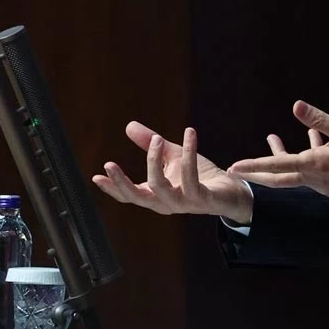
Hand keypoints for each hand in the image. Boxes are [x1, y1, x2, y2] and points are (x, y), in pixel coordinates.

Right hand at [92, 122, 253, 224]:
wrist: (231, 191)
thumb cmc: (201, 176)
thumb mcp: (173, 156)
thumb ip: (151, 144)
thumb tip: (128, 126)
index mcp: (157, 195)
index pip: (130, 195)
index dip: (112, 188)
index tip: (96, 177)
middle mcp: (167, 203)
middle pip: (139, 196)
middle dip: (122, 182)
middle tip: (109, 164)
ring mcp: (184, 203)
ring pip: (160, 187)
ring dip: (154, 161)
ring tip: (157, 138)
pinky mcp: (202, 199)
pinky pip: (191, 177)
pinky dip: (189, 153)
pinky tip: (189, 134)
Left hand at [227, 100, 328, 197]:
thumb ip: (319, 119)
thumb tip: (296, 106)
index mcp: (313, 164)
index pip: (276, 165)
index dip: (253, 165)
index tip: (234, 167)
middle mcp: (313, 179)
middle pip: (278, 178)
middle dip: (256, 173)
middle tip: (237, 170)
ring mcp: (322, 185)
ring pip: (295, 172)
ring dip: (282, 158)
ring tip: (273, 139)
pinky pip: (311, 171)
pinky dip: (305, 157)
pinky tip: (314, 140)